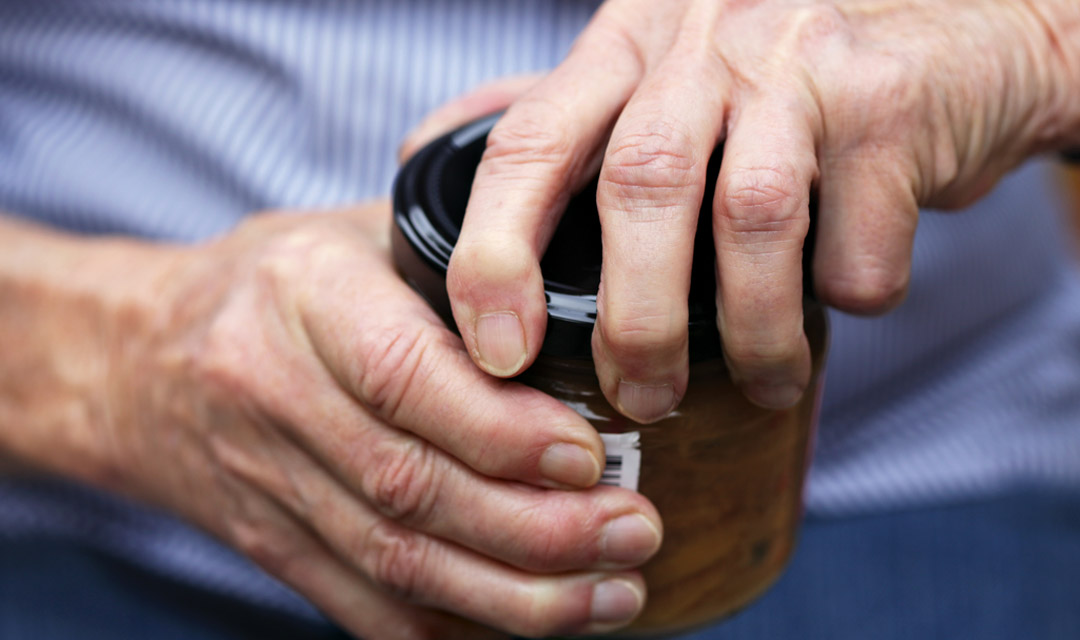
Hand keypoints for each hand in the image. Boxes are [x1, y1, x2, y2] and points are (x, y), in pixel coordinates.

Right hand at [90, 87, 662, 638]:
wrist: (135, 360)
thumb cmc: (271, 283)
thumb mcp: (352, 232)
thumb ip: (454, 257)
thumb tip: (587, 295)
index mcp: (301, 296)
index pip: (401, 377)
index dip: (500, 430)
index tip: (591, 456)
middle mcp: (273, 395)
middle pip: (408, 486)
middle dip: (536, 527)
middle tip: (635, 532)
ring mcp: (264, 483)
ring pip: (395, 561)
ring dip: (514, 594)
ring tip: (611, 594)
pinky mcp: (270, 546)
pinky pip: (363, 606)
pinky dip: (453, 628)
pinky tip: (530, 625)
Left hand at [447, 0, 1079, 417]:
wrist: (954, 33)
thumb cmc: (777, 78)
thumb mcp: (654, 72)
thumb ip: (554, 115)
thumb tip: (423, 147)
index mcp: (625, 44)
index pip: (528, 143)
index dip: (494, 254)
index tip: (494, 352)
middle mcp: (702, 41)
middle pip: (637, 188)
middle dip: (633, 319)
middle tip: (639, 399)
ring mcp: (800, 65)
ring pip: (750, 219)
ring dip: (749, 330)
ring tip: (757, 382)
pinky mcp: (892, 105)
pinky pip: (856, 240)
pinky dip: (850, 293)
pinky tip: (845, 296)